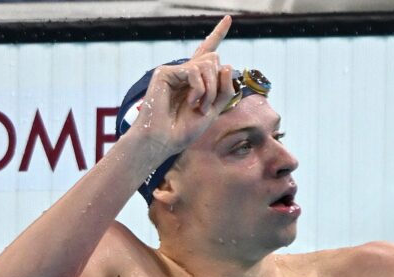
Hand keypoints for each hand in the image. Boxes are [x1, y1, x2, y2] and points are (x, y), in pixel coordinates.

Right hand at [130, 16, 234, 156]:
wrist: (164, 140)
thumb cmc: (184, 129)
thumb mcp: (214, 110)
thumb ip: (225, 90)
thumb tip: (227, 65)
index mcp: (196, 80)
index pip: (208, 52)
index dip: (218, 34)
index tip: (228, 19)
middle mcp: (185, 72)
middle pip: (215, 60)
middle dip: (218, 85)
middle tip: (207, 105)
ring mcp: (175, 71)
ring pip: (208, 64)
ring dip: (210, 89)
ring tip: (199, 105)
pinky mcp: (165, 73)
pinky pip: (194, 71)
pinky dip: (199, 89)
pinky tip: (191, 101)